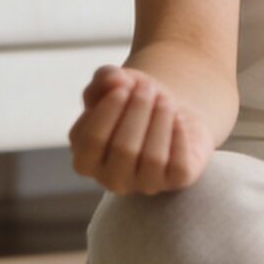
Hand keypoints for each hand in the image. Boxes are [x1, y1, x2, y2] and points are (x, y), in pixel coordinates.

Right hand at [69, 63, 211, 194]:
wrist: (171, 112)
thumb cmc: (133, 101)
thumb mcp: (115, 83)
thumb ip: (105, 78)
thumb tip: (115, 80)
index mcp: (85, 160)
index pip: (91, 139)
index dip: (109, 108)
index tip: (125, 83)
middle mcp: (111, 179)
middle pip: (123, 149)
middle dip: (138, 111)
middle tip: (148, 87)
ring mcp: (144, 184)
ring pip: (153, 158)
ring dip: (160, 120)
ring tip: (164, 100)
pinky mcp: (175, 181)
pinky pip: (178, 164)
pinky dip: (179, 135)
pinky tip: (178, 119)